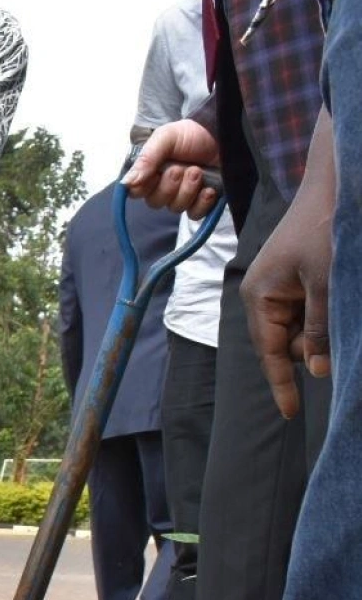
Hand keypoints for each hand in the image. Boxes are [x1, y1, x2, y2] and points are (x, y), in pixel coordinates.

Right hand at [122, 120, 222, 216]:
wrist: (222, 132)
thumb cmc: (192, 134)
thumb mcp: (166, 138)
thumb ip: (146, 159)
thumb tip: (126, 183)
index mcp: (151, 173)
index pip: (136, 192)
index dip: (144, 187)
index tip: (154, 174)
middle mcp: (165, 186)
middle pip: (156, 203)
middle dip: (169, 186)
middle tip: (180, 169)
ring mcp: (184, 195)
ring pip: (176, 208)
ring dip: (188, 190)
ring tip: (198, 172)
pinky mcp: (202, 201)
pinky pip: (195, 214)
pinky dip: (202, 203)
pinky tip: (208, 189)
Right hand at [242, 186, 332, 421]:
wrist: (333, 187)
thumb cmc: (324, 230)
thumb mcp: (325, 284)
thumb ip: (320, 329)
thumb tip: (317, 370)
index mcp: (260, 298)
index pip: (269, 352)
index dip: (282, 383)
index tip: (291, 413)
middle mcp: (263, 297)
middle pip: (284, 343)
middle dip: (310, 347)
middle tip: (338, 333)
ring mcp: (278, 288)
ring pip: (298, 329)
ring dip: (319, 328)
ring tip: (337, 297)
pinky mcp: (293, 280)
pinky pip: (305, 311)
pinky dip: (321, 315)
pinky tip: (333, 296)